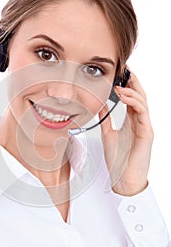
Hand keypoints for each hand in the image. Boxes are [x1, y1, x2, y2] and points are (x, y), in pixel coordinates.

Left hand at [99, 70, 153, 195]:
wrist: (123, 179)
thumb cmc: (118, 159)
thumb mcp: (108, 133)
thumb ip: (106, 117)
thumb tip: (99, 102)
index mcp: (131, 121)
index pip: (131, 98)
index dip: (126, 84)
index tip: (118, 72)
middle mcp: (140, 121)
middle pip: (139, 95)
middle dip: (132, 81)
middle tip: (124, 68)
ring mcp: (145, 126)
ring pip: (142, 101)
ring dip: (131, 89)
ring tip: (120, 82)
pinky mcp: (147, 132)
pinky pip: (142, 112)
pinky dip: (133, 101)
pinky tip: (123, 95)